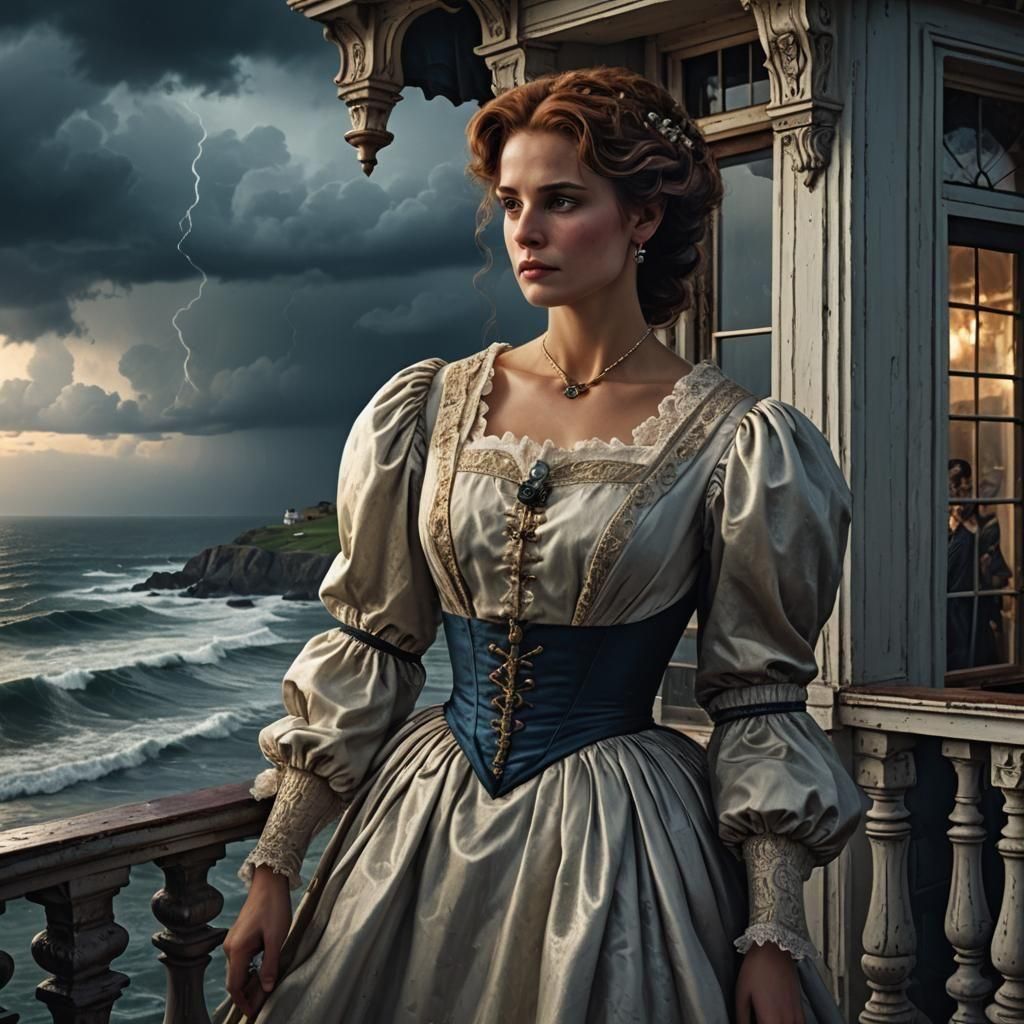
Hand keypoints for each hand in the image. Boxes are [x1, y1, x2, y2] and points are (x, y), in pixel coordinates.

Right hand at [223, 866, 291, 1018]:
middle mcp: (230, 947)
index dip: (243, 1002)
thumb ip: (270, 964)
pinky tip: (262, 972)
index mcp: (237, 949)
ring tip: (264, 991)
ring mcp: (233, 941)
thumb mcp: (276, 937)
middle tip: (261, 1005)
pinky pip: (241, 959)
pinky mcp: (239, 936)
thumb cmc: (273, 906)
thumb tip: (266, 987)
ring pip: (238, 970)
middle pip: (234, 979)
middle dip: (246, 995)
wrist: (269, 881)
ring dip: (248, 982)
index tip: (252, 1013)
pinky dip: (249, 970)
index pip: (234, 985)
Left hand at [735, 942, 804, 1023]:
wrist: (774, 949)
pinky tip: (782, 1020)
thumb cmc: (756, 968)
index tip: (752, 1022)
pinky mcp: (800, 1008)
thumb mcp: (741, 993)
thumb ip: (741, 1016)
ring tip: (768, 1019)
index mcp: (770, 1019)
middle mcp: (786, 1020)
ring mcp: (796, 1016)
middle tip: (758, 1019)